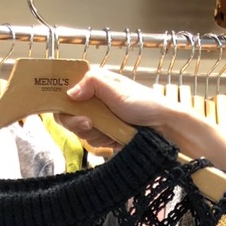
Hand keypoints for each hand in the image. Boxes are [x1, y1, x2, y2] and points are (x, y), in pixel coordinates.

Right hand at [58, 66, 183, 149]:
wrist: (164, 128)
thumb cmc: (144, 104)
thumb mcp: (117, 89)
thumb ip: (92, 83)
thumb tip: (70, 93)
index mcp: (95, 84)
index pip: (66, 91)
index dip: (61, 102)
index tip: (68, 111)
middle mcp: (94, 101)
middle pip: (68, 115)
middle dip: (77, 122)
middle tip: (90, 123)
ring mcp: (100, 119)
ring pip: (80, 131)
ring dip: (94, 133)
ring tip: (111, 129)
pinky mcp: (106, 135)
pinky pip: (93, 142)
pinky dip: (102, 142)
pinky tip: (114, 137)